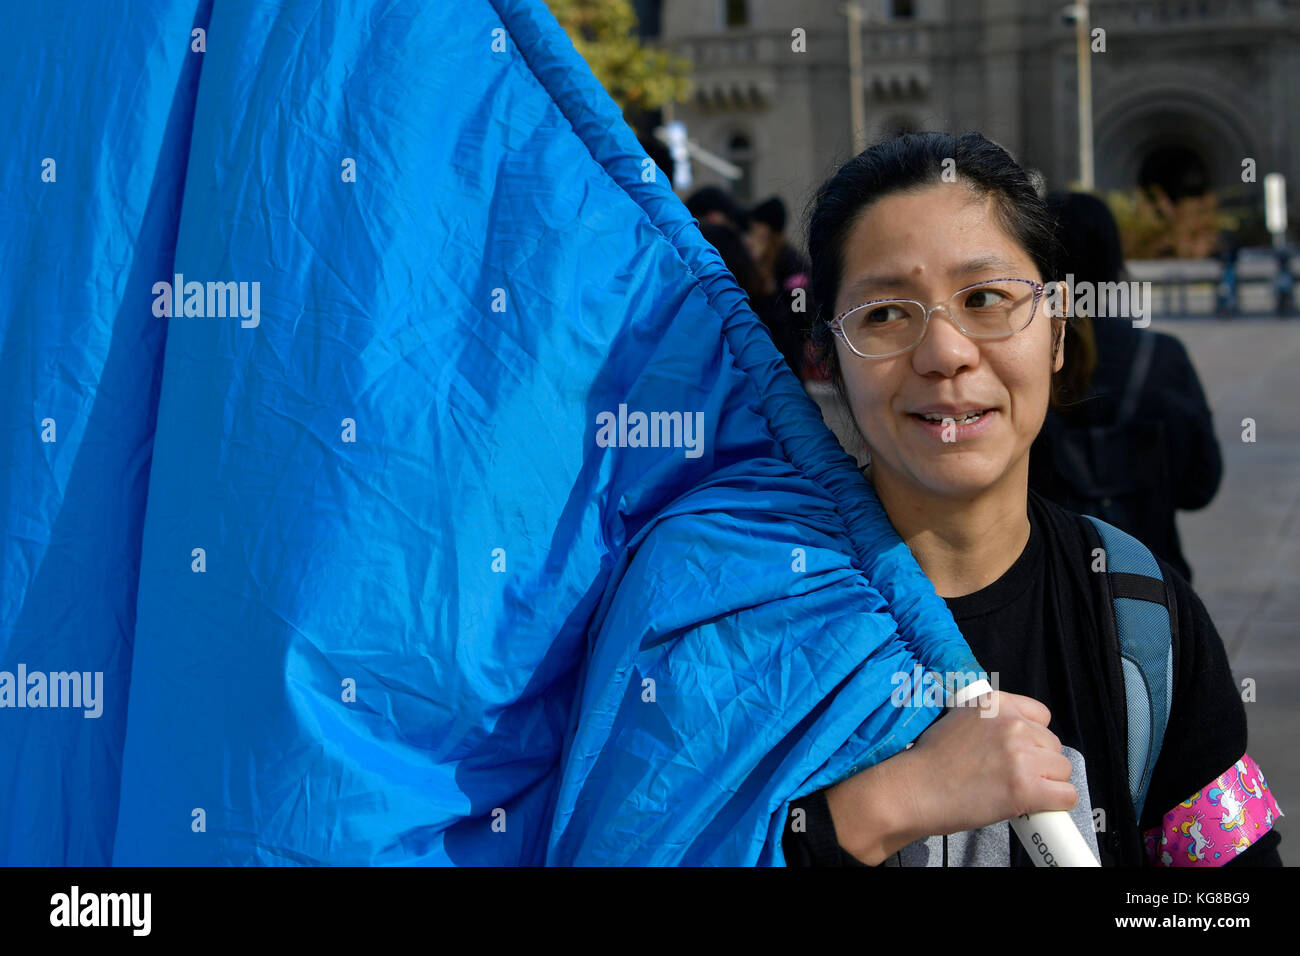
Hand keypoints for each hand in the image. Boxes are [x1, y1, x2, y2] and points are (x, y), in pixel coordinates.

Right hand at [824, 691, 1077, 863]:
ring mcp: (1020, 755)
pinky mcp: (1025, 787)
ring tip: (1018, 792)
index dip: (1034, 737)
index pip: (1041, 716)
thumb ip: (989, 721)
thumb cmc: (927, 762)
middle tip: (1014, 777)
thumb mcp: (957, 720)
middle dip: (1040, 763)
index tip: (1022, 752)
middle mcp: (1011, 723)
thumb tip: (1017, 736)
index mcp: (995, 703)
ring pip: (1063, 770)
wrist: (911, 790)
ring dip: (1047, 784)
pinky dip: (1054, 805)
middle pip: (1054, 745)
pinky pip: (1066, 795)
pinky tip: (1032, 807)